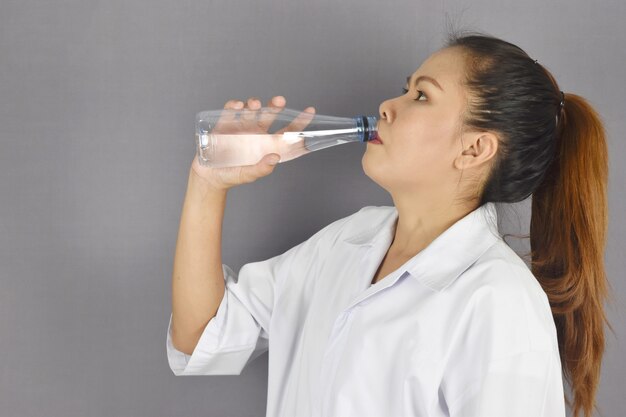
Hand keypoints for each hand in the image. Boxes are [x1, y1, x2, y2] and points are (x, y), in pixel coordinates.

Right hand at [190, 96, 314, 190]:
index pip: (286, 131)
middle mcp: (255, 133)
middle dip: (275, 106)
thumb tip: (275, 157)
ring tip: (255, 105)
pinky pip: (230, 111)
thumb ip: (262, 168)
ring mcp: (240, 127)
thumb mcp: (249, 175)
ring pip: (251, 110)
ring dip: (254, 104)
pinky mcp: (224, 124)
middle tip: (280, 101)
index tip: (310, 111)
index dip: (299, 122)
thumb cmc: (232, 176)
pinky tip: (238, 106)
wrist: (209, 177)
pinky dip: (234, 106)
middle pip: (269, 115)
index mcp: (266, 144)